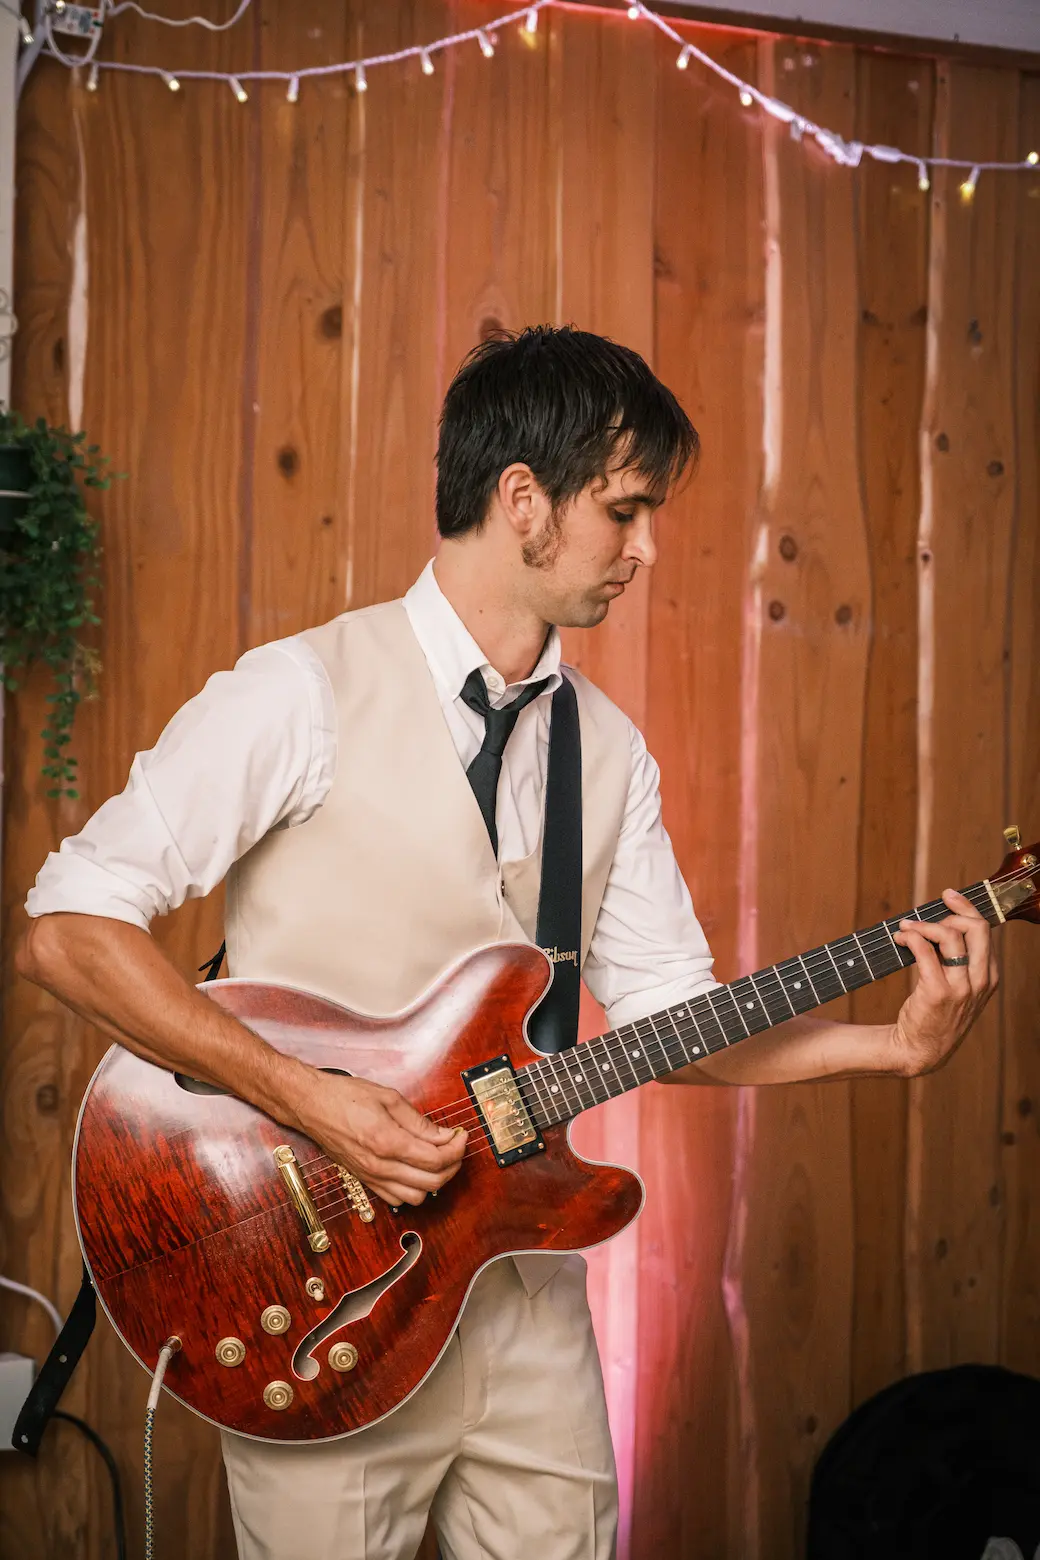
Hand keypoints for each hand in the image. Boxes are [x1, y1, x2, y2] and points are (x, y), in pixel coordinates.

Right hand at [291, 1071, 466, 1205]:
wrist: (310, 1106)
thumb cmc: (343, 1097)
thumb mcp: (387, 1098)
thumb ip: (418, 1121)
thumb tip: (444, 1135)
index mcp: (387, 1141)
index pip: (436, 1159)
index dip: (456, 1148)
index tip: (461, 1134)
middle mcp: (379, 1165)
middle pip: (432, 1182)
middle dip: (452, 1164)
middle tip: (455, 1145)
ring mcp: (371, 1176)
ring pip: (416, 1197)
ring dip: (434, 1180)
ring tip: (438, 1158)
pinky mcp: (364, 1180)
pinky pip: (396, 1199)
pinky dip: (413, 1189)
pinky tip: (415, 1169)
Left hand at [889, 888, 998, 1075]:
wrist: (920, 1050)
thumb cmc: (936, 1013)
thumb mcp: (960, 987)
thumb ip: (961, 959)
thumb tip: (944, 921)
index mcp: (990, 977)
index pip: (985, 930)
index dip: (966, 908)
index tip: (949, 896)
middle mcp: (980, 981)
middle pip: (975, 928)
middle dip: (952, 910)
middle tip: (929, 910)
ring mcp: (961, 988)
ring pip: (950, 936)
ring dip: (923, 924)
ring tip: (906, 927)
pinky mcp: (937, 993)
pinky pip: (925, 952)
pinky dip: (911, 938)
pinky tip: (901, 939)